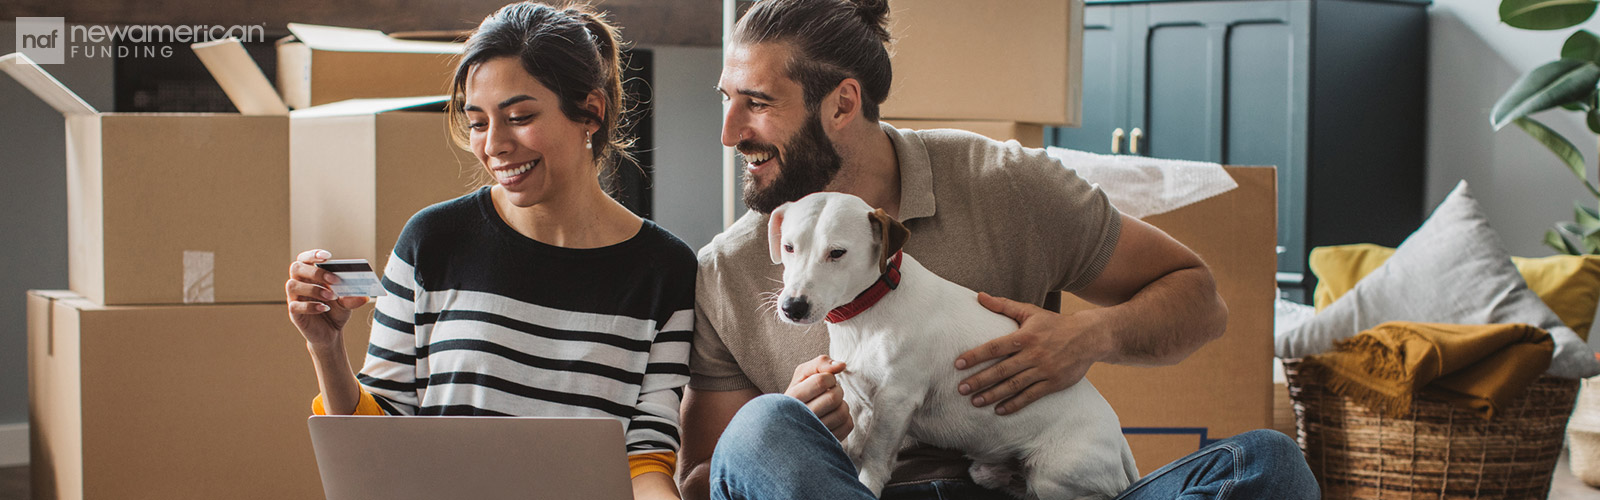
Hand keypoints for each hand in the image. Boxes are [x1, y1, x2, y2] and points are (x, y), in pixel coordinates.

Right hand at [285, 249, 369, 348]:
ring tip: (331, 296)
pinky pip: (294, 305)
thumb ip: (353, 297)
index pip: (305, 258)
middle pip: (296, 267)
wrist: (331, 332)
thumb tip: (364, 296)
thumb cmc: (337, 310)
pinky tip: (324, 308)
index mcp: (311, 274)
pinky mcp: (294, 313)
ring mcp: (294, 297)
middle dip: (316, 271)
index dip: (313, 254)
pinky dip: (311, 306)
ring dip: (314, 289)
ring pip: (292, 285)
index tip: (328, 256)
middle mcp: (300, 283)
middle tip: (334, 280)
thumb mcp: (348, 303)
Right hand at [784, 355, 852, 440]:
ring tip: (830, 406)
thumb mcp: (802, 374)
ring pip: (842, 412)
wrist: (787, 425)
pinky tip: (833, 417)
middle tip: (828, 393)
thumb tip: (841, 365)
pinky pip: (847, 425)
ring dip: (841, 404)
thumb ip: (820, 364)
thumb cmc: (798, 395)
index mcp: (791, 398)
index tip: (824, 382)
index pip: (822, 381)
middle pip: (834, 397)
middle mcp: (800, 418)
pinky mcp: (825, 443)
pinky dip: (845, 418)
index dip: (829, 378)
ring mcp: (812, 433)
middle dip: (837, 390)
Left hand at [954, 292, 1114, 414]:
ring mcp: (1044, 370)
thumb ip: (1003, 305)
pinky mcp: (1054, 383)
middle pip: (1001, 370)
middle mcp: (1033, 354)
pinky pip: (1031, 396)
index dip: (975, 356)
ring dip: (993, 395)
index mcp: (1025, 336)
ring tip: (975, 402)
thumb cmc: (1055, 323)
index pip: (995, 347)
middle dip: (980, 380)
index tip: (958, 364)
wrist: (1089, 337)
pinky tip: (999, 410)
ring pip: (1014, 385)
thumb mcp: (1030, 311)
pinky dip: (1015, 404)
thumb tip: (979, 295)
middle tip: (961, 389)